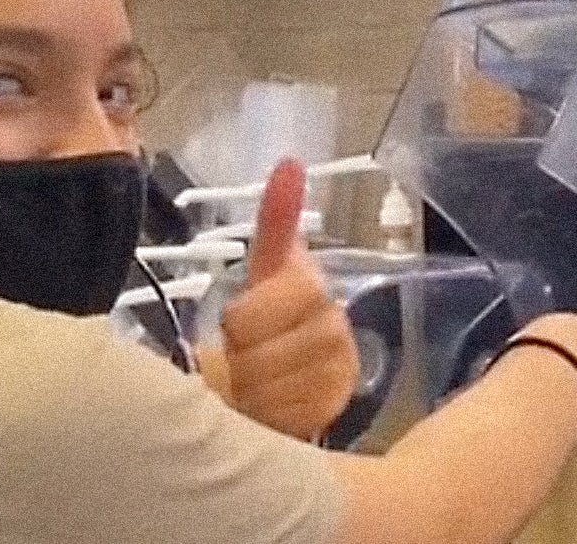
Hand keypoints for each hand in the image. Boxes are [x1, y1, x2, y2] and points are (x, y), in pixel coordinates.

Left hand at [220, 159, 360, 440]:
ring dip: (250, 388)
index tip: (238, 324)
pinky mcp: (334, 408)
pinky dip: (268, 413)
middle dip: (243, 355)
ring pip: (272, 385)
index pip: (277, 300)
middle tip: (241, 355)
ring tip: (253, 381)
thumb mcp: (263, 270)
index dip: (247, 318)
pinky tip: (268, 406)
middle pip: (266, 348)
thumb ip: (275, 219)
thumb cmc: (266, 320)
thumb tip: (290, 162)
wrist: (280, 379)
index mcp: (312, 285)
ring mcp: (338, 369)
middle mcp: (334, 325)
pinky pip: (287, 414)